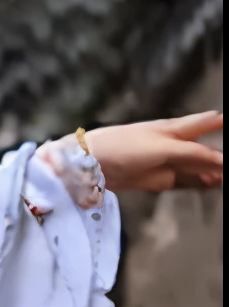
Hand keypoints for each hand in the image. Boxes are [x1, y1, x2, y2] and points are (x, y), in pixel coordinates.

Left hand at [86, 111, 222, 193]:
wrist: (92, 165)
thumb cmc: (126, 147)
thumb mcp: (163, 146)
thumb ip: (192, 152)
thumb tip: (220, 159)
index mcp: (174, 128)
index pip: (204, 122)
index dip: (218, 122)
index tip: (227, 120)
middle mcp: (173, 144)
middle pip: (202, 148)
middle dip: (218, 154)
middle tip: (227, 164)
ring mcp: (166, 163)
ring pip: (195, 167)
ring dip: (211, 172)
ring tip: (223, 179)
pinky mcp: (158, 180)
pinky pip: (184, 181)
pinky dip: (198, 184)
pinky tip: (210, 186)